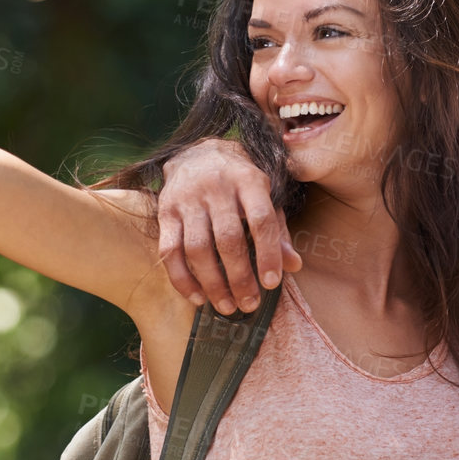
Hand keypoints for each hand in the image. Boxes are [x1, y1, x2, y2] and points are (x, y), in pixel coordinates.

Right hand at [156, 137, 300, 313]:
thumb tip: (293, 265)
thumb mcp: (264, 194)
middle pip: (229, 238)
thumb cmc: (238, 181)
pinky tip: (197, 297)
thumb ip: (277, 229)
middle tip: (249, 304)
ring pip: (198, 248)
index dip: (268, 254)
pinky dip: (182, 279)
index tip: (271, 283)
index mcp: (248, 179)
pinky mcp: (165, 211)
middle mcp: (217, 186)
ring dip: (213, 283)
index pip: (262, 220)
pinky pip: (170, 251)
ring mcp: (187, 198)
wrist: (195, 153)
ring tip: (227, 306)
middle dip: (240, 277)